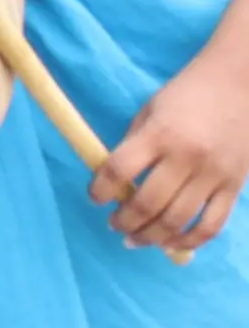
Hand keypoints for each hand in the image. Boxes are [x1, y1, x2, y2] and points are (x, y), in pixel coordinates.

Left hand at [92, 46, 248, 250]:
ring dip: (150, 237)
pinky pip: (211, 225)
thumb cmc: (188, 93)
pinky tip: (170, 244)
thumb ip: (133, 145)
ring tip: (134, 239)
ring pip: (177, 221)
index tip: (94, 198)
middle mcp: (186, 157)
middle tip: (114, 225)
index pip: (118, 170)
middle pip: (147, 204)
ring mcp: (213, 175)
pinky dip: (188, 241)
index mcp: (159, 134)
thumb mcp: (150, 110)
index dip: (100, 189)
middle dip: (124, 221)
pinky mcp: (234, 186)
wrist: (241, 83)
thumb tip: (114, 183)